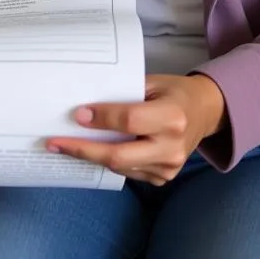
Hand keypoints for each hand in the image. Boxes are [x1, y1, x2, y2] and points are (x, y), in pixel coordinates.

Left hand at [47, 74, 226, 185]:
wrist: (205, 113)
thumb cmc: (173, 91)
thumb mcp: (152, 82)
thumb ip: (124, 93)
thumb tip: (84, 101)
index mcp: (172, 116)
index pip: (130, 120)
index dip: (101, 118)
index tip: (76, 115)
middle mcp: (172, 146)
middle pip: (119, 154)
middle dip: (83, 150)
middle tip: (54, 143)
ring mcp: (169, 167)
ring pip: (120, 166)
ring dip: (89, 156)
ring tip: (62, 146)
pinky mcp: (163, 178)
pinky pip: (128, 172)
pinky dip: (107, 161)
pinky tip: (89, 151)